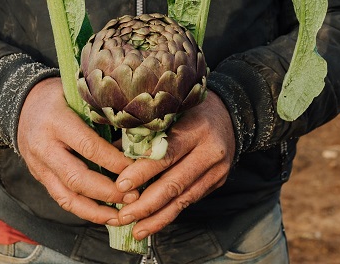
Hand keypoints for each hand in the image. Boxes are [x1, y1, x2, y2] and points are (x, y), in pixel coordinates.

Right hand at [17, 77, 137, 225]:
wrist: (22, 104)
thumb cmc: (58, 96)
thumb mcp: (78, 94)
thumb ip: (101, 113)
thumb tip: (136, 134)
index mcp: (56, 121)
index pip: (88, 146)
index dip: (114, 161)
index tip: (138, 168)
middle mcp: (44, 147)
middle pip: (77, 178)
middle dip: (108, 191)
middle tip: (134, 195)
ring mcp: (39, 166)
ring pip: (67, 197)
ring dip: (97, 210)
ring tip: (122, 216)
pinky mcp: (40, 178)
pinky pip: (62, 200)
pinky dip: (84, 210)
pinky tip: (105, 215)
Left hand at [115, 91, 234, 238]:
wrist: (229, 114)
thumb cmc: (189, 109)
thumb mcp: (169, 112)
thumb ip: (144, 133)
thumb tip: (111, 155)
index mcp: (195, 128)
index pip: (166, 154)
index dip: (143, 172)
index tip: (120, 185)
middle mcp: (209, 151)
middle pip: (175, 182)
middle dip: (147, 203)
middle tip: (123, 215)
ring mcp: (216, 169)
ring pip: (184, 199)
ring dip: (157, 217)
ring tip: (136, 230)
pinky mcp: (217, 182)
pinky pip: (190, 200)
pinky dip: (169, 214)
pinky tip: (151, 224)